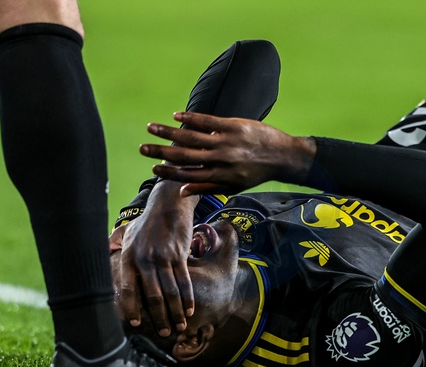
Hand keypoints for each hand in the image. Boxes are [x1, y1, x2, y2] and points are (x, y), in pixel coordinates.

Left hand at [109, 181, 197, 335]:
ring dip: (176, 312)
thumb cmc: (146, 223)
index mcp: (128, 257)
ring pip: (170, 291)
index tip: (137, 324)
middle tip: (164, 333)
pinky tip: (189, 309)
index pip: (128, 289)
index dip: (132, 308)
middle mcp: (144, 258)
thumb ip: (115, 249)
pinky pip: (184, 281)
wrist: (168, 205)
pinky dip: (187, 298)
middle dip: (159, 317)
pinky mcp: (179, 254)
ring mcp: (163, 257)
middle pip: (152, 295)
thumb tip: (102, 260)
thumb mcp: (126, 234)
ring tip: (179, 326)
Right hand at [140, 112, 316, 195]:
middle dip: (161, 152)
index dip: (168, 172)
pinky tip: (176, 115)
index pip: (187, 175)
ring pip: (192, 137)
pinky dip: (191, 118)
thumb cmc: (255, 174)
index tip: (151, 168)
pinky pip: (208, 122)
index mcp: (219, 177)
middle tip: (142, 147)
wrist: (283, 157)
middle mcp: (220, 160)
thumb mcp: (232, 187)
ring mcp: (226, 142)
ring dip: (169, 132)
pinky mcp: (234, 126)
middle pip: (184, 156)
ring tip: (151, 127)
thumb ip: (206, 187)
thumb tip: (180, 191)